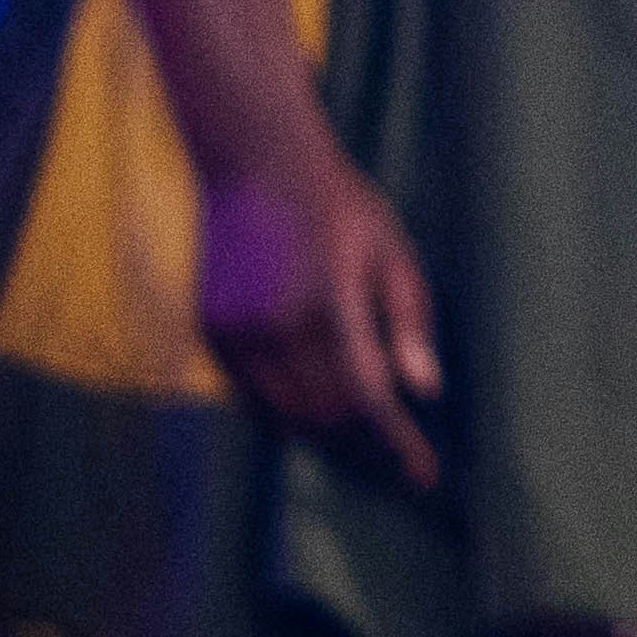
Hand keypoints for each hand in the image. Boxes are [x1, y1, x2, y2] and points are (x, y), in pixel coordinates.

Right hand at [200, 135, 446, 487]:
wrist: (255, 162)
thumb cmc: (337, 203)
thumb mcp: (391, 249)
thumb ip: (409, 320)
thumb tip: (425, 390)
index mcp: (331, 306)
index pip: (370, 399)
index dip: (398, 444)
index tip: (424, 474)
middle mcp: (277, 329)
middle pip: (327, 418)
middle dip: (365, 446)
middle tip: (398, 455)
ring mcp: (236, 334)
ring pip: (285, 418)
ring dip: (325, 436)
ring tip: (360, 445)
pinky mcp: (210, 333)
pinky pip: (250, 400)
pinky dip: (283, 416)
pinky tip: (312, 413)